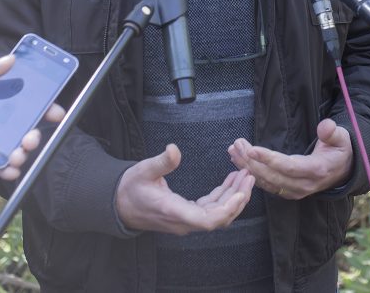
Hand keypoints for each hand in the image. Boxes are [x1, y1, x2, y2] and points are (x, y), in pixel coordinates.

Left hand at [0, 52, 62, 179]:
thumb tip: (12, 59)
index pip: (23, 101)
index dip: (42, 106)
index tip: (55, 111)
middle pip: (24, 126)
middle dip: (35, 133)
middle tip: (34, 137)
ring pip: (15, 145)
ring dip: (23, 150)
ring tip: (20, 152)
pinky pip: (0, 163)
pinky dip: (8, 168)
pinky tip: (12, 167)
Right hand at [116, 144, 254, 233]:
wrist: (119, 204)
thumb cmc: (130, 188)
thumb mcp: (143, 170)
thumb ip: (161, 162)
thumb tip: (173, 149)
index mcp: (174, 211)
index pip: (207, 220)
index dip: (227, 209)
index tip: (241, 194)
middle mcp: (183, 220)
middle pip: (219, 218)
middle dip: (238, 198)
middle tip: (250, 176)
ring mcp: (186, 220)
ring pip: (217, 214)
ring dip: (233, 197)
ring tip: (245, 176)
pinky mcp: (187, 215)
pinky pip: (210, 209)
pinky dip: (223, 196)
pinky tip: (231, 180)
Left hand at [228, 118, 352, 199]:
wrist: (343, 170)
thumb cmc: (340, 150)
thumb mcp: (341, 138)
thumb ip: (332, 132)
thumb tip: (326, 126)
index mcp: (316, 170)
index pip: (288, 166)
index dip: (269, 159)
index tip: (251, 149)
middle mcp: (303, 185)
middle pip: (272, 176)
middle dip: (252, 161)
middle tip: (236, 145)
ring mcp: (295, 191)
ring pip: (267, 182)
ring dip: (248, 167)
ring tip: (233, 151)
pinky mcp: (288, 192)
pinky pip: (267, 185)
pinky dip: (252, 174)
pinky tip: (239, 162)